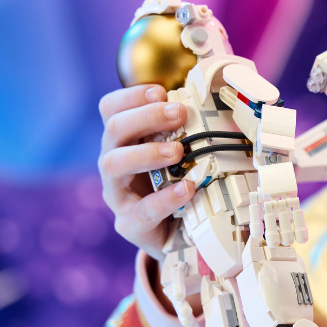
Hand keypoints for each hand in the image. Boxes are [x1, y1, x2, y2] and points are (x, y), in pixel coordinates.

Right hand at [98, 85, 195, 259]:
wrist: (174, 234)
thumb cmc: (174, 184)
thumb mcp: (178, 154)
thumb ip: (185, 132)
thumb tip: (215, 105)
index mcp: (122, 141)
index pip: (111, 109)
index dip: (132, 96)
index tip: (161, 91)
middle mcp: (113, 162)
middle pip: (113, 130)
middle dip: (146, 117)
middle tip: (179, 114)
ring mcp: (117, 194)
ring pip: (113, 165)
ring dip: (146, 153)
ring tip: (177, 151)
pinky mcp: (129, 223)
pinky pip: (141, 210)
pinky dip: (164, 198)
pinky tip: (186, 189)